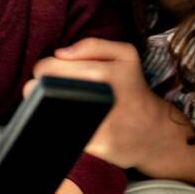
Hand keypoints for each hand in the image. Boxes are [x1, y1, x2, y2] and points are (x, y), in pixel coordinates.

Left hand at [25, 37, 177, 175]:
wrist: (155, 131)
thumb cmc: (133, 90)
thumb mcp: (125, 56)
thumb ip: (92, 46)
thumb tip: (59, 54)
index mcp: (101, 72)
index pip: (46, 68)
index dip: (44, 71)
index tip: (54, 76)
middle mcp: (98, 97)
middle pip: (40, 91)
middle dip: (40, 90)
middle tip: (55, 93)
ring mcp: (96, 125)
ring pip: (46, 113)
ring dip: (45, 110)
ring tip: (61, 107)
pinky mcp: (94, 147)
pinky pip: (60, 134)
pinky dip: (57, 128)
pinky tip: (69, 124)